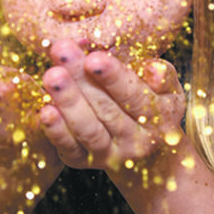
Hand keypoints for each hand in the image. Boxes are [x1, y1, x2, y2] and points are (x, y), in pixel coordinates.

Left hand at [39, 39, 185, 174]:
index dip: (114, 77)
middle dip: (81, 79)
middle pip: (106, 109)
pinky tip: (45, 110)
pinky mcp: (85, 162)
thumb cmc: (154, 109)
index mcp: (158, 117)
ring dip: (68, 102)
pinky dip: (57, 131)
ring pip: (88, 130)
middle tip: (61, 51)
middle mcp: (136, 140)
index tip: (94, 57)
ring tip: (51, 76)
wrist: (149, 158)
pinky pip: (70, 148)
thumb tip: (151, 67)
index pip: (134, 95)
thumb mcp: (169, 92)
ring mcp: (110, 154)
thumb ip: (163, 76)